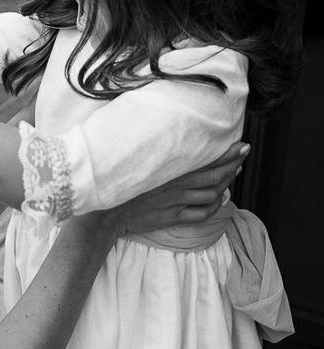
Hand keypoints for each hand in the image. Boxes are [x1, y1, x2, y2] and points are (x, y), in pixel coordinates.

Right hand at [109, 142, 249, 236]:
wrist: (105, 212)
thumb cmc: (116, 181)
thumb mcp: (133, 158)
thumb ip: (152, 147)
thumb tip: (162, 130)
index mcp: (168, 169)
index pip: (206, 160)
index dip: (228, 153)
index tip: (241, 145)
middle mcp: (177, 186)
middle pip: (215, 176)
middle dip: (233, 164)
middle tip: (243, 155)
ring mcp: (176, 203)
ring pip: (211, 194)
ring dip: (226, 184)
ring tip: (233, 173)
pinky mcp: (172, 218)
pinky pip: (201, 214)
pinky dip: (214, 206)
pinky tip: (219, 200)